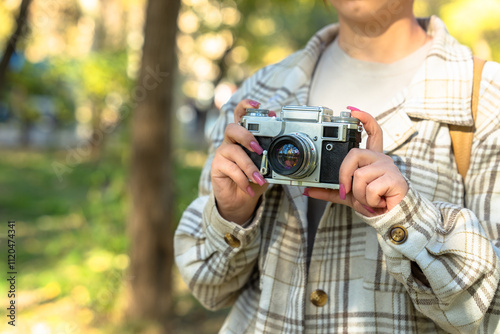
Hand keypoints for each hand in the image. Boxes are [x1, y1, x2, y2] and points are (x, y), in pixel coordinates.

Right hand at [211, 99, 269, 223]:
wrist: (241, 200)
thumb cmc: (253, 179)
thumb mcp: (266, 167)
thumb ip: (270, 157)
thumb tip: (282, 154)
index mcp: (243, 136)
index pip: (240, 114)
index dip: (246, 106)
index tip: (258, 105)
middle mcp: (231, 141)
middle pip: (232, 128)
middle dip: (246, 136)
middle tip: (259, 149)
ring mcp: (222, 153)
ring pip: (233, 151)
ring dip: (249, 165)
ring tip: (259, 178)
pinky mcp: (217, 166)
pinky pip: (230, 169)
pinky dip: (243, 179)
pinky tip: (249, 187)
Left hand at [306, 107, 407, 215]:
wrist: (390, 217)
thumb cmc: (373, 202)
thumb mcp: (347, 195)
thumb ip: (329, 191)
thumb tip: (308, 190)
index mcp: (371, 159)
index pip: (372, 132)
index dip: (365, 118)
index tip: (353, 110)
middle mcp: (381, 158)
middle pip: (354, 154)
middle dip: (344, 175)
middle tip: (348, 190)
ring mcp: (388, 167)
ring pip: (359, 175)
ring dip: (359, 194)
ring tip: (368, 199)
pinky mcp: (395, 179)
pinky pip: (370, 188)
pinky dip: (368, 200)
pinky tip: (377, 202)